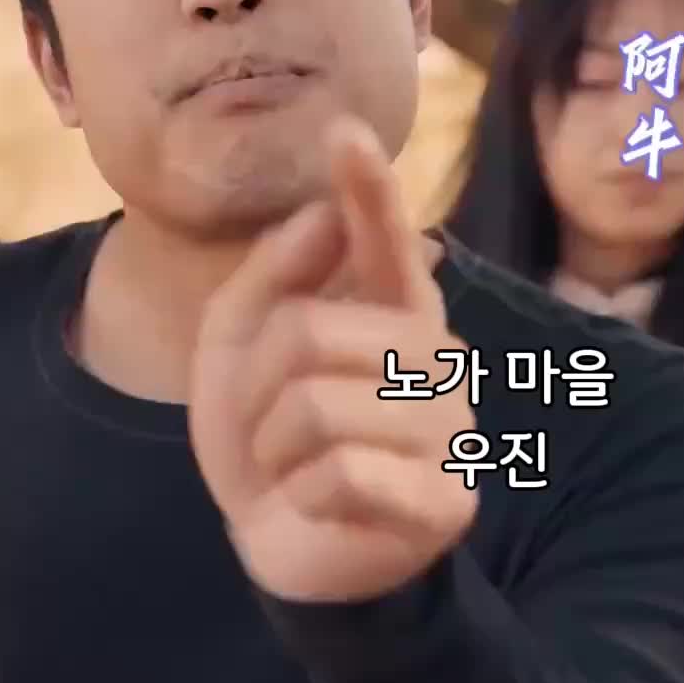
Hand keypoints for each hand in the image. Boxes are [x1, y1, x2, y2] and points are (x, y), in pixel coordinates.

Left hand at [189, 116, 476, 602]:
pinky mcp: (443, 501)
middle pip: (306, 331)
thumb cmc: (268, 441)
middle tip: (261, 429)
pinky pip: (339, 473)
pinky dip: (300, 496)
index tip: (347, 133)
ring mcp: (447, 431)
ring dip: (272, 446)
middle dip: (252, 385)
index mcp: (386, 313)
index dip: (368, 190)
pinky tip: (318, 507)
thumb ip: (268, 278)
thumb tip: (321, 215)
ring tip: (289, 469)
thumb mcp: (235, 353)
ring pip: (316, 405)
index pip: (384, 241)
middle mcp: (432, 358)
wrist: (284, 548)